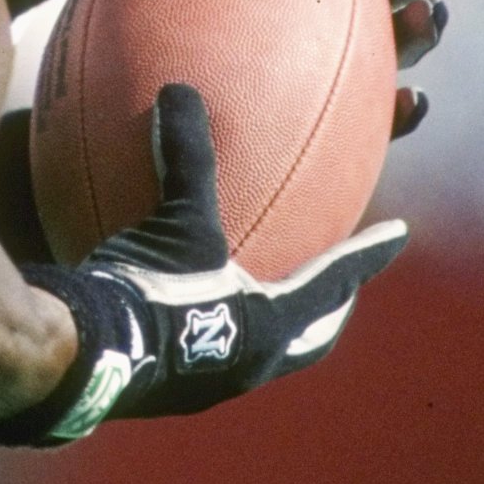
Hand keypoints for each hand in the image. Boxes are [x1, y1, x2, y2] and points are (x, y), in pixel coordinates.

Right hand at [0, 85, 405, 447]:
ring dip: (271, 327)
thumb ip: (187, 157)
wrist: (83, 359)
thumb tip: (181, 91)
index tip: (400, 233)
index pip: (332, 283)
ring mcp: (208, 386)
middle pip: (309, 338)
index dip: (366, 255)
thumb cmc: (146, 292)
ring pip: (259, 354)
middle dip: (328, 310)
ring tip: (266, 299)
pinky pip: (205, 358)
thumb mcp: (174, 221)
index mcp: (269, 327)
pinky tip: (184, 312)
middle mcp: (250, 365)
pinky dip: (211, 332)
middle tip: (340, 288)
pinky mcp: (167, 393)